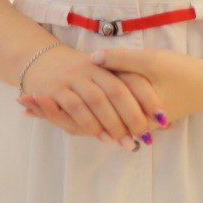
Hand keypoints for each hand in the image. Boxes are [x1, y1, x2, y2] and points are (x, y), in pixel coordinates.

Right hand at [16, 43, 166, 149]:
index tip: (163, 117)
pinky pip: (74, 107)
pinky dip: (89, 123)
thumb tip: (162, 120)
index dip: (148, 97)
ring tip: (124, 142)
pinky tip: (100, 136)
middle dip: (132, 115)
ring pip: (96, 100)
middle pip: (116, 90)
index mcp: (107, 63)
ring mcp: (73, 78)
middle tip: (144, 136)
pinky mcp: (55, 90)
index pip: (132, 78)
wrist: (40, 60)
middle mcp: (91, 68)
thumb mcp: (103, 75)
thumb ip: (125, 91)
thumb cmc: (80, 74)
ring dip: (112, 123)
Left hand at [21, 46, 202, 139]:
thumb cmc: (181, 72)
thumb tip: (90, 60)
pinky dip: (80, 113)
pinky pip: (100, 120)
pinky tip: (65, 107)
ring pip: (89, 123)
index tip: (31, 98)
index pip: (83, 116)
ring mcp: (130, 122)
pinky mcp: (133, 116)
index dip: (56, 106)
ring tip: (35, 108)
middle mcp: (126, 123)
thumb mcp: (151, 61)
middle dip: (52, 113)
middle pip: (81, 124)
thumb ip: (120, 61)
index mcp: (127, 113)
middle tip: (24, 105)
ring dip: (62, 114)